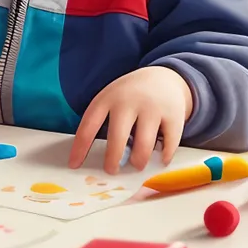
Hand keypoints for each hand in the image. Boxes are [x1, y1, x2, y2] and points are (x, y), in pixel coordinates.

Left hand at [69, 65, 192, 171]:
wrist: (164, 77)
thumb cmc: (131, 96)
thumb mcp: (112, 99)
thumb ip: (103, 122)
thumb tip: (92, 159)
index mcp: (107, 98)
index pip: (89, 124)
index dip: (80, 147)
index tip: (74, 165)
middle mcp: (129, 101)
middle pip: (117, 137)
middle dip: (113, 159)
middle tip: (111, 170)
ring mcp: (152, 107)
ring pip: (143, 145)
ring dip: (138, 161)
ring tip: (137, 163)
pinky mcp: (173, 115)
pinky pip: (169, 145)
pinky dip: (164, 156)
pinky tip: (160, 158)